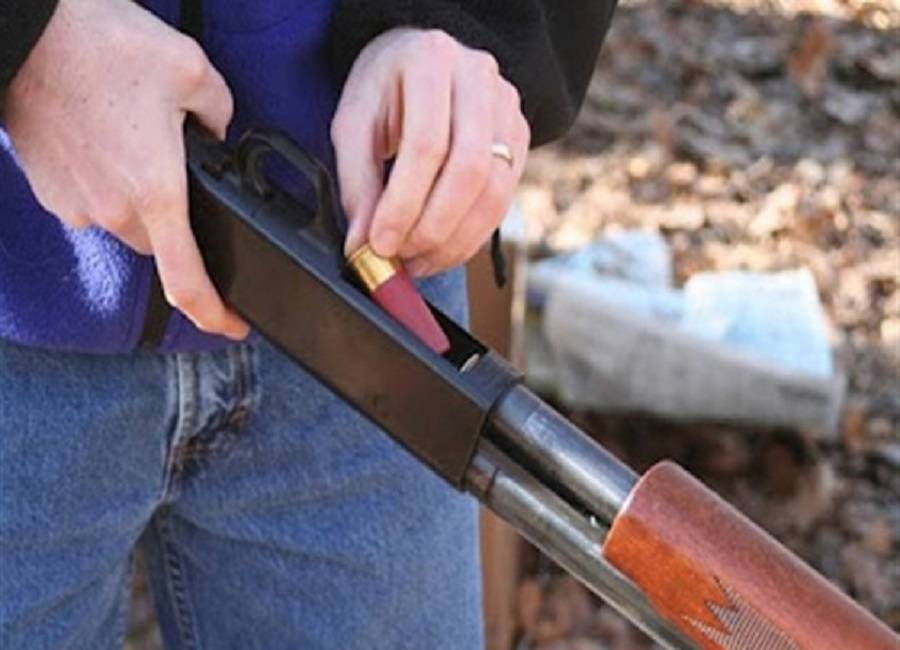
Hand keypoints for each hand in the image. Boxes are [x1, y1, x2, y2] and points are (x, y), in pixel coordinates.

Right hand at [5, 0, 248, 339]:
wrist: (24, 31)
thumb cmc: (102, 46)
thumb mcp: (193, 72)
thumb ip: (221, 116)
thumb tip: (217, 135)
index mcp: (156, 195)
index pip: (188, 283)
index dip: (217, 316)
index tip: (235, 326)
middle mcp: (114, 213)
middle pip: (164, 245)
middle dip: (183, 222)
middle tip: (184, 171)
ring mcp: (76, 206)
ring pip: (129, 225)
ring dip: (145, 200)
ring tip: (142, 143)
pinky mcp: (48, 192)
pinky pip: (96, 204)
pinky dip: (112, 184)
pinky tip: (113, 140)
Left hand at [332, 28, 529, 275]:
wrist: (419, 62)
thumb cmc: (383, 91)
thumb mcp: (353, 125)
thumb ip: (357, 184)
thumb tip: (363, 245)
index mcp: (431, 60)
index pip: (426, 145)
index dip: (404, 204)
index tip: (380, 244)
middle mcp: (479, 78)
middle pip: (469, 170)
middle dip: (433, 227)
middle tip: (402, 257)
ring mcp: (507, 107)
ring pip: (494, 191)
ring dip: (455, 240)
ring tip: (418, 261)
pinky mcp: (521, 136)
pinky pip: (503, 199)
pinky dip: (471, 235)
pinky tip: (441, 250)